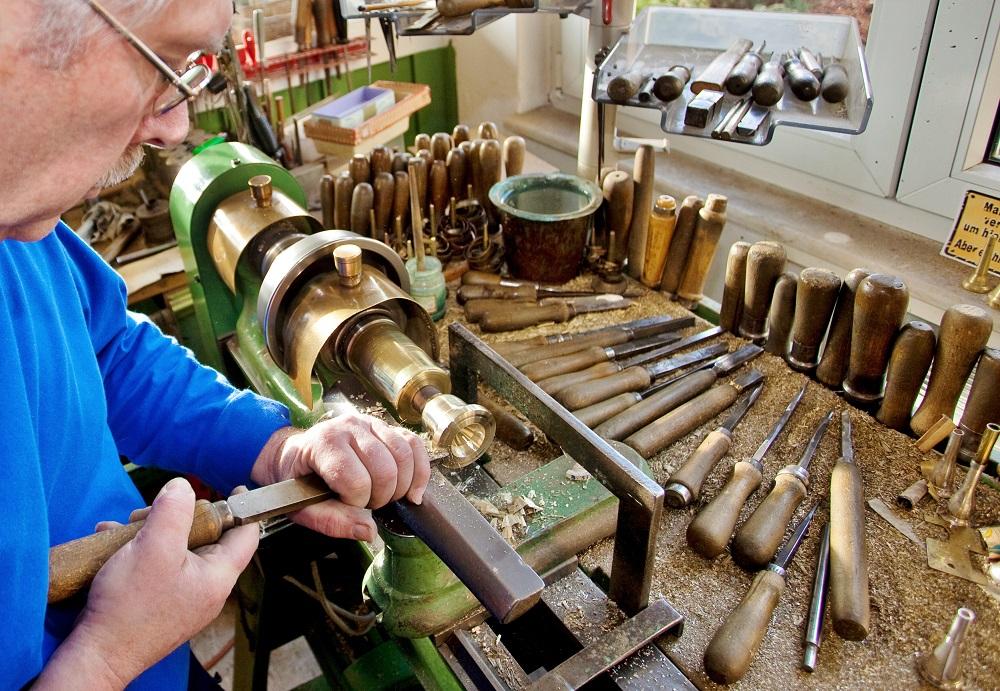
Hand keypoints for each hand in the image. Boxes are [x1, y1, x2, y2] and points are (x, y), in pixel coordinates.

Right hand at [36, 478, 257, 688]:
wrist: (97, 655)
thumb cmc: (129, 608)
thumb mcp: (154, 547)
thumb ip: (174, 511)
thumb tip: (182, 487)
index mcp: (218, 577)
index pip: (246, 535)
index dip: (241, 508)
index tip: (233, 488)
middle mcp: (206, 589)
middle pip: (207, 538)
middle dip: (179, 518)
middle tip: (153, 512)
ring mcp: (183, 598)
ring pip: (178, 550)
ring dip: (153, 532)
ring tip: (126, 528)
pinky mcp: (161, 603)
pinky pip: (158, 566)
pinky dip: (140, 551)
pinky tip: (115, 544)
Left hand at [251, 413, 430, 541]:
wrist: (293, 455)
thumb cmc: (297, 481)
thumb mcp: (302, 507)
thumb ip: (332, 522)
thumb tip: (370, 531)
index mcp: (324, 443)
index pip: (357, 480)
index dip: (357, 503)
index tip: (346, 505)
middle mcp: (349, 426)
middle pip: (386, 469)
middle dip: (382, 497)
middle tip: (368, 504)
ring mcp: (370, 423)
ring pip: (404, 455)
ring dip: (402, 486)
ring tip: (386, 496)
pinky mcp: (386, 427)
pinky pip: (414, 445)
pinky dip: (419, 471)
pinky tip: (411, 490)